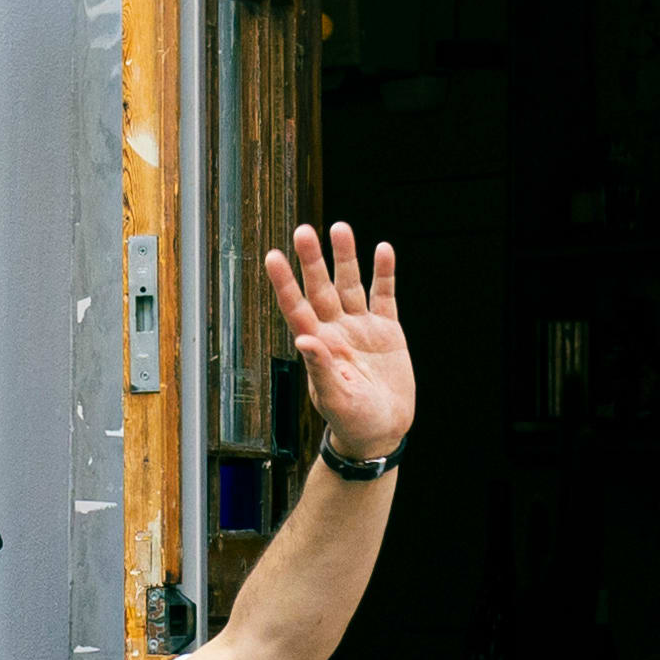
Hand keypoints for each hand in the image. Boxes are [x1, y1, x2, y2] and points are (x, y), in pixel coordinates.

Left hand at [264, 221, 414, 458]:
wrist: (382, 431)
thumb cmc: (352, 421)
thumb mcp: (334, 399)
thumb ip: (319, 368)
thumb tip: (304, 339)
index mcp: (317, 346)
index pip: (295, 307)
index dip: (284, 283)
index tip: (272, 257)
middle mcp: (335, 330)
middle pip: (321, 288)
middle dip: (313, 261)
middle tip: (303, 231)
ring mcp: (360, 328)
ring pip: (350, 284)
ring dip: (346, 257)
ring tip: (340, 229)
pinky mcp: (386, 330)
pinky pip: (384, 295)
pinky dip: (384, 273)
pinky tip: (382, 251)